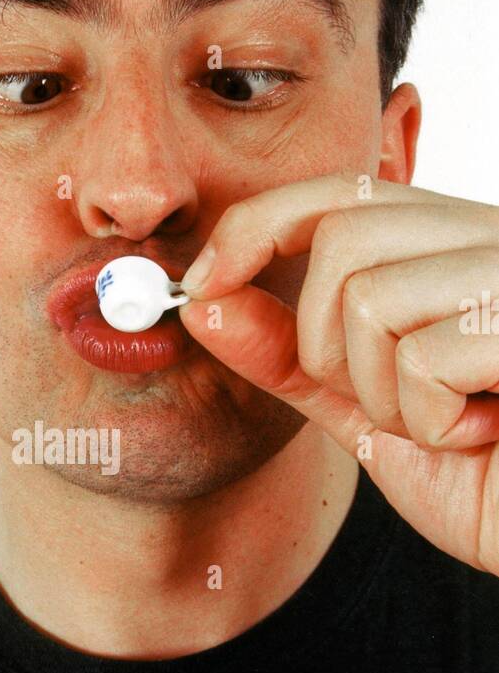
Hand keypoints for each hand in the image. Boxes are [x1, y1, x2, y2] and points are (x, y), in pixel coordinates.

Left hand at [180, 174, 498, 573]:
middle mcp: (493, 239)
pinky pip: (423, 358)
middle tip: (392, 404)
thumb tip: (206, 303)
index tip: (202, 286)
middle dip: (328, 345)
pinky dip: (435, 424)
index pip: (339, 193)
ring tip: (450, 423)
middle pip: (341, 239)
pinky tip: (487, 434)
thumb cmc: (485, 478)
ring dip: (385, 395)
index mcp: (453, 248)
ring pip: (371, 298)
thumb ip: (290, 359)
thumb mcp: (365, 413)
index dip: (256, 229)